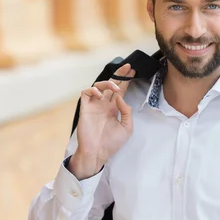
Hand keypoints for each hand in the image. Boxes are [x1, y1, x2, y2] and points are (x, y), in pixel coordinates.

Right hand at [69, 63, 134, 178]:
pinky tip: (100, 94)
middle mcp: (104, 104)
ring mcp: (94, 105)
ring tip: (115, 88)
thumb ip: (127, 111)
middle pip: (111, 84)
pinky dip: (93, 89)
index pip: (121, 91)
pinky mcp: (85, 108)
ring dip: (108, 83)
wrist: (97, 152)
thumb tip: (121, 97)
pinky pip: (86, 92)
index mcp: (114, 109)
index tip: (134, 71)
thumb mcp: (127, 128)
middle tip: (128, 67)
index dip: (126, 80)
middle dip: (120, 74)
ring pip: (99, 85)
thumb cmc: (111, 143)